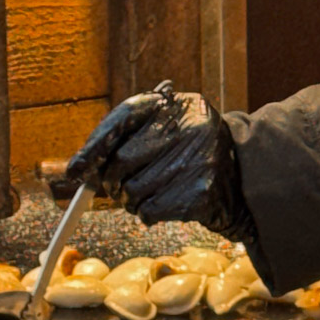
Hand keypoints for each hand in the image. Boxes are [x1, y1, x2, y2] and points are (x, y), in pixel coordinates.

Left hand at [66, 81, 256, 243]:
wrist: (243, 183)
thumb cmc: (194, 156)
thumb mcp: (172, 130)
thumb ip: (132, 136)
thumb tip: (81, 166)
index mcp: (180, 106)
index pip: (124, 118)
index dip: (95, 145)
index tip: (76, 168)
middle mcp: (189, 130)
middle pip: (121, 160)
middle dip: (113, 179)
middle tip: (118, 185)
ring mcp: (196, 163)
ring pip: (131, 191)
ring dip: (131, 199)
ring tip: (149, 192)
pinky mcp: (198, 196)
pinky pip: (148, 211)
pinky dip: (147, 213)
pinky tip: (163, 204)